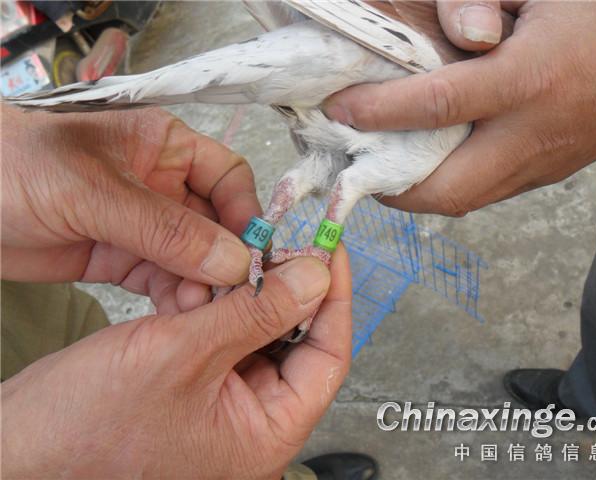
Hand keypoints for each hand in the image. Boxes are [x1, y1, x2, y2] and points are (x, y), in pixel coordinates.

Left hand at [1, 106, 260, 312]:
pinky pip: (161, 279)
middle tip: (228, 297)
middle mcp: (161, 184)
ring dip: (200, 285)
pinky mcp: (119, 258)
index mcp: (162, 146)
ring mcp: (141, 225)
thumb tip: (234, 261)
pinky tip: (175, 316)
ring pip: (192, 258)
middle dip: (223, 260)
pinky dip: (172, 298)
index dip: (245, 212)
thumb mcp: (92, 190)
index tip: (251, 253)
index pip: (227, 175)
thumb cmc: (11, 165)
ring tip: (196, 312)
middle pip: (215, 223)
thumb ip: (164, 228)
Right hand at [2, 247, 351, 478]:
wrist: (19, 446)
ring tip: (232, 258)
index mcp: (266, 433)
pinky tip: (199, 283)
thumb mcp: (183, 355)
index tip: (330, 250)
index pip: (327, 357)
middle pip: (294, 343)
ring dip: (244, 293)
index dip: (333, 299)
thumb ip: (257, 313)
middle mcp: (251, 423)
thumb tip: (315, 276)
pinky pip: (222, 336)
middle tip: (278, 243)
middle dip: (284, 290)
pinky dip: (214, 305)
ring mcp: (222, 405)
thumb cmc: (87, 425)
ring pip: (257, 334)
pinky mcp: (194, 386)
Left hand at [324, 2, 595, 215]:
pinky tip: (427, 162)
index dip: (379, 110)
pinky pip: (484, 194)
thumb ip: (484, 3)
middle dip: (389, 186)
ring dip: (412, 192)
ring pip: (462, 201)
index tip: (339, 110)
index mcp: (530, 78)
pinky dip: (445, 186)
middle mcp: (532, 134)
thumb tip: (458, 34)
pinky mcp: (545, 174)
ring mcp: (541, 164)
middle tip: (354, 160)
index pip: (437, 104)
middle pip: (445, 188)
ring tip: (380, 165)